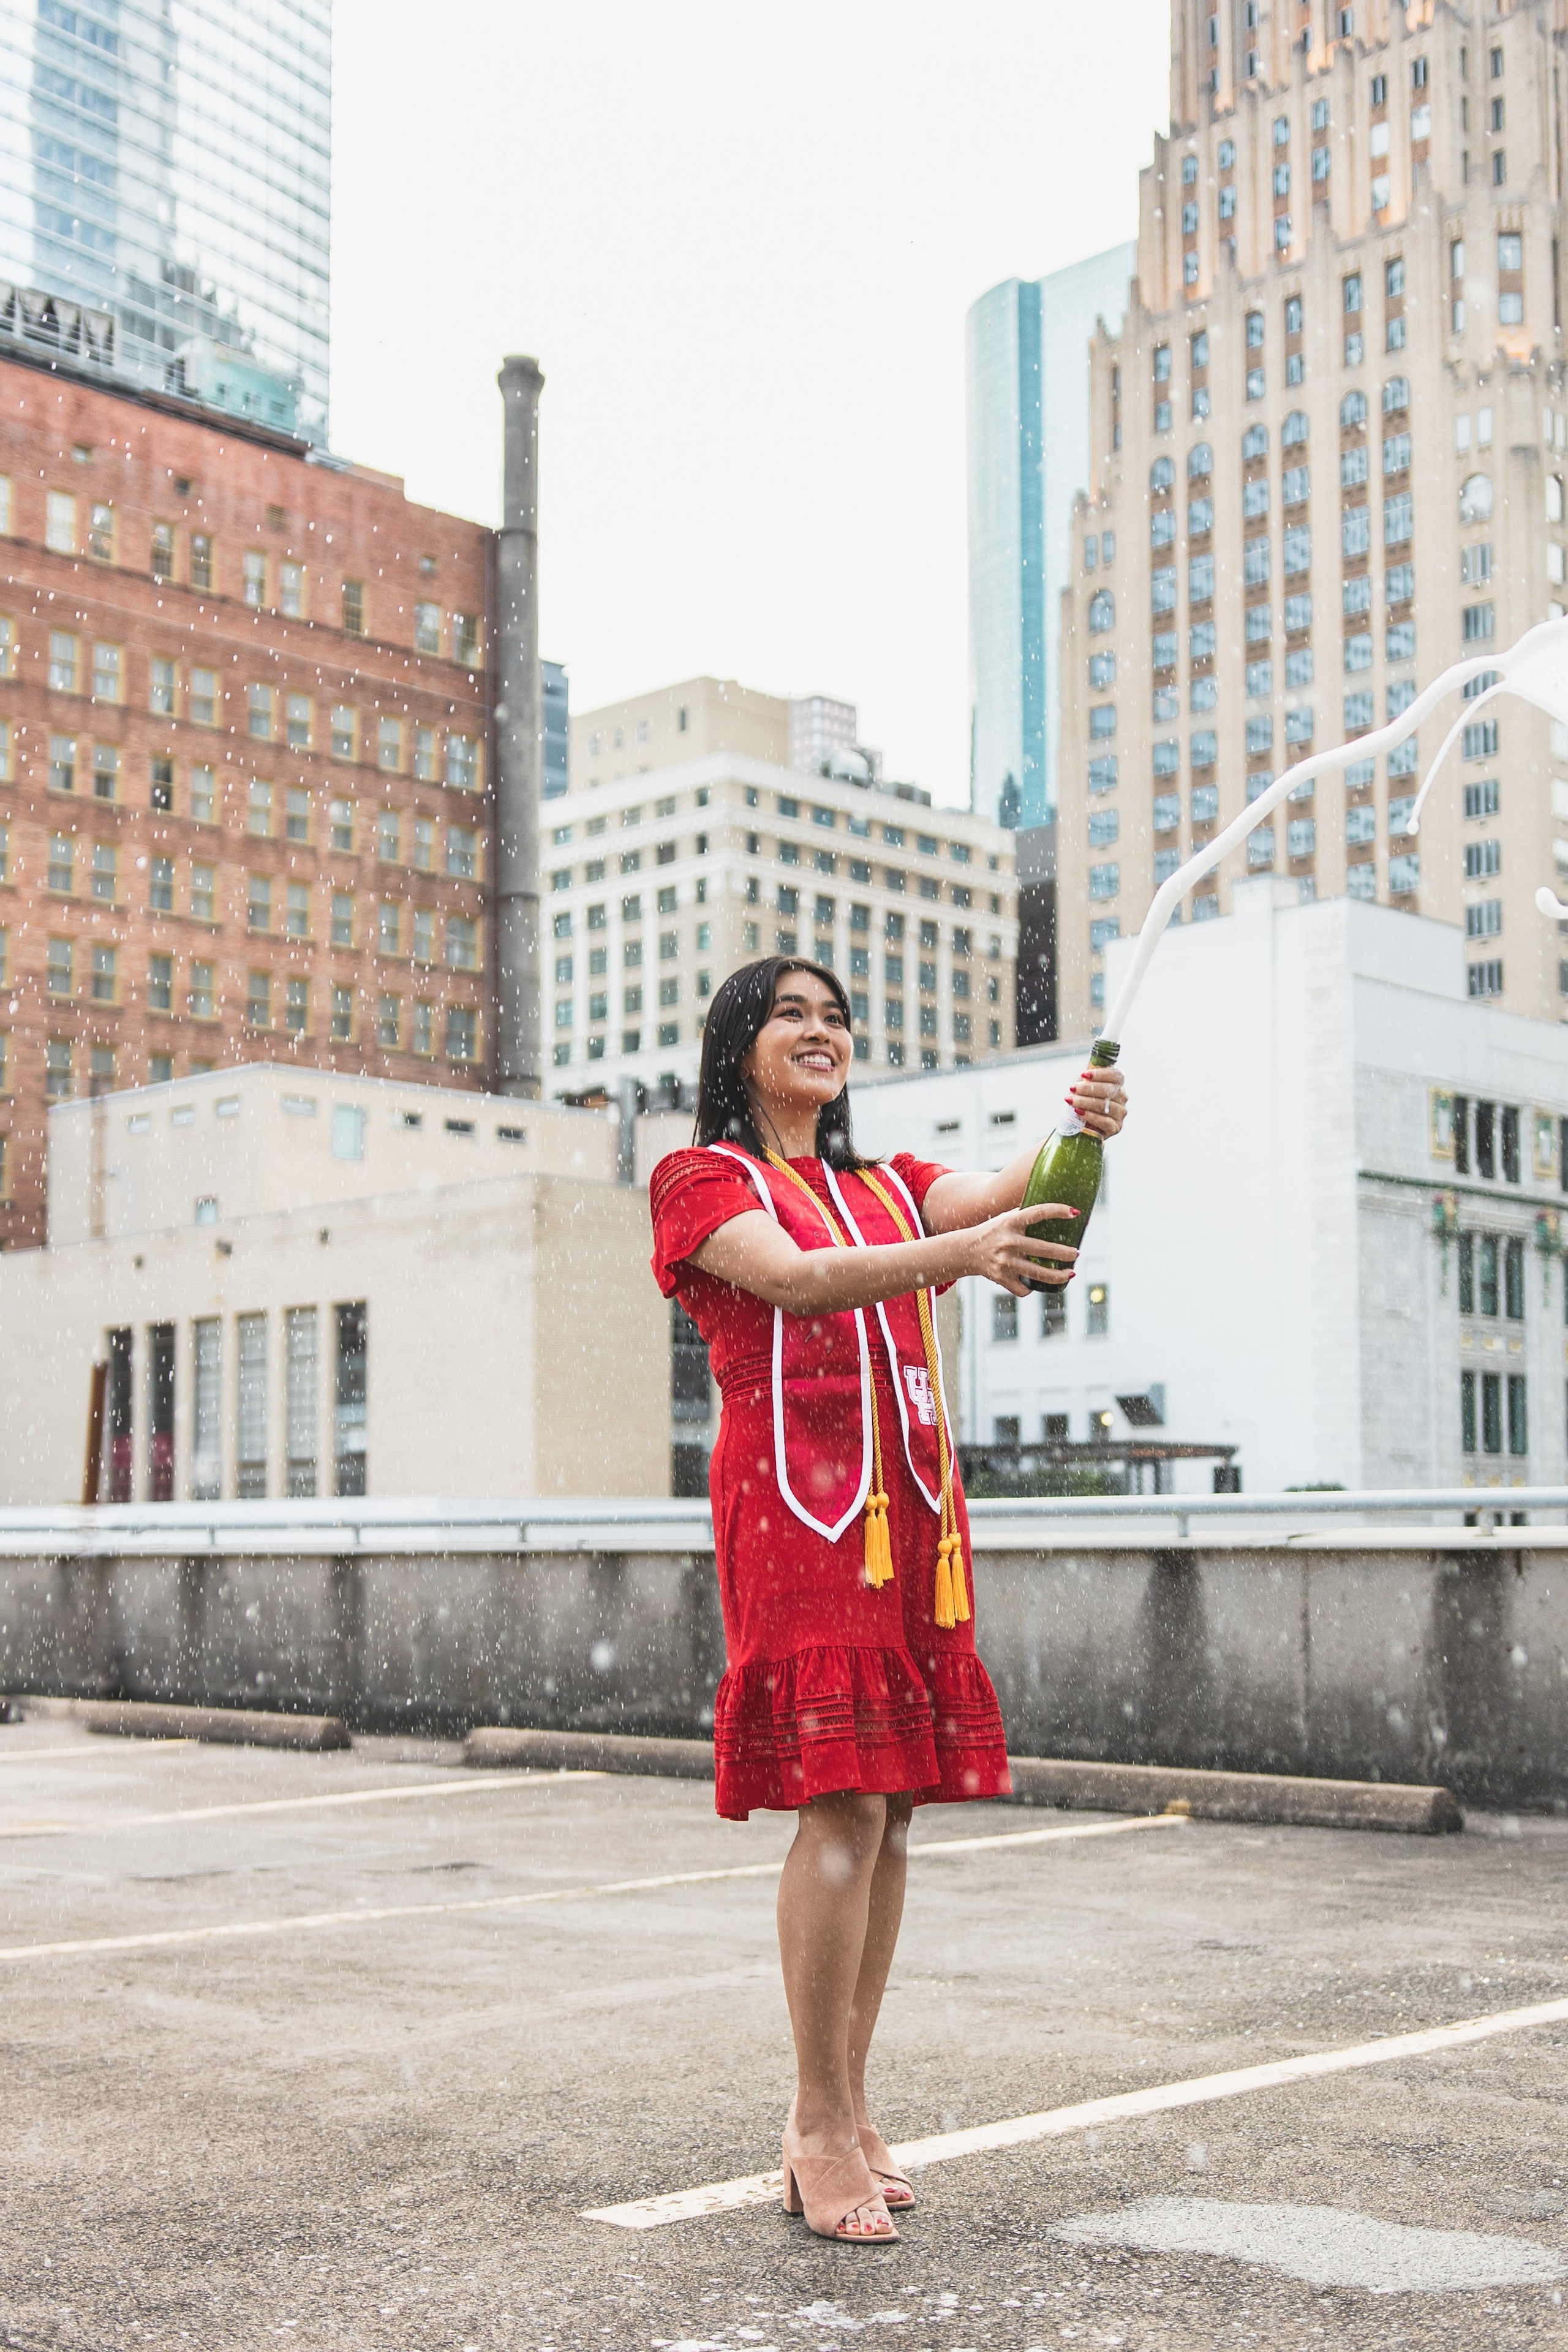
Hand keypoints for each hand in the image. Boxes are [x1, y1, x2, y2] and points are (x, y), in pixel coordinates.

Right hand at [963, 1203, 1079, 1297]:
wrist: (966, 1251)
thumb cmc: (993, 1232)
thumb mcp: (1006, 1218)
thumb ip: (1026, 1215)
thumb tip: (1059, 1211)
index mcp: (1010, 1222)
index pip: (1038, 1213)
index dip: (1058, 1211)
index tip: (1075, 1213)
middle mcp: (1008, 1242)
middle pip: (1044, 1249)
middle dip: (1065, 1253)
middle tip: (1076, 1253)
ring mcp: (1004, 1262)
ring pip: (1038, 1274)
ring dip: (1059, 1276)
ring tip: (1070, 1273)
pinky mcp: (1001, 1278)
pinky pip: (1023, 1288)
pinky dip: (1031, 1288)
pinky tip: (1037, 1284)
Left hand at [1068, 1063, 1127, 1137]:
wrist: (1081, 1124)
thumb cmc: (1083, 1101)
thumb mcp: (1084, 1087)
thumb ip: (1086, 1078)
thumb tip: (1083, 1074)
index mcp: (1117, 1085)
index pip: (1116, 1075)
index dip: (1101, 1074)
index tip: (1084, 1075)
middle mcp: (1122, 1098)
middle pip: (1109, 1090)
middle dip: (1088, 1088)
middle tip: (1072, 1088)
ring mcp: (1120, 1113)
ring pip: (1105, 1106)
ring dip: (1085, 1102)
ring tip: (1071, 1101)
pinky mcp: (1115, 1127)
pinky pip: (1105, 1121)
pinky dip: (1090, 1116)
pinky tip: (1079, 1112)